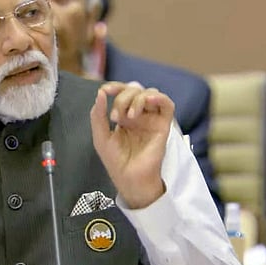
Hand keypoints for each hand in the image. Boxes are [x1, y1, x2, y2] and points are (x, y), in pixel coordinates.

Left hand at [90, 81, 173, 208]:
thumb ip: (98, 115)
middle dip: (122, 98)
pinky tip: (148, 100)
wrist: (128, 178)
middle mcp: (139, 115)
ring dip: (137, 99)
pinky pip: (167, 105)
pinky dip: (159, 98)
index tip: (105, 90)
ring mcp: (151, 119)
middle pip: (135, 90)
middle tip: (116, 117)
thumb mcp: (101, 136)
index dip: (115, 87)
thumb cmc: (115, 161)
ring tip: (130, 116)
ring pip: (150, 93)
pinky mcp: (163, 125)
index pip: (122, 92)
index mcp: (124, 116)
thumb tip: (100, 93)